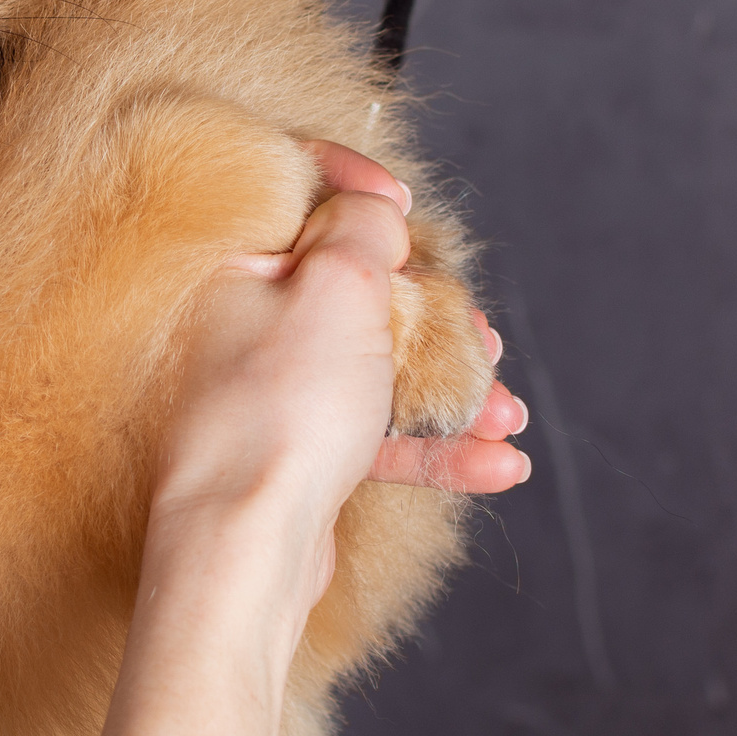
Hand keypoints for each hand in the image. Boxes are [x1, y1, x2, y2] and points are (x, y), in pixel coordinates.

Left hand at [147, 140, 528, 651]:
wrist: (245, 547)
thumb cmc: (279, 408)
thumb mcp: (337, 287)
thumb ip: (361, 229)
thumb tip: (370, 208)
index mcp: (233, 264)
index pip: (288, 192)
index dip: (354, 188)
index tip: (401, 204)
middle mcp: (239, 322)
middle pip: (351, 288)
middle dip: (431, 311)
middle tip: (479, 333)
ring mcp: (266, 389)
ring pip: (374, 366)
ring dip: (450, 386)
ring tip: (503, 409)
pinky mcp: (292, 452)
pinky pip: (373, 434)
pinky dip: (434, 445)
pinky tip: (497, 462)